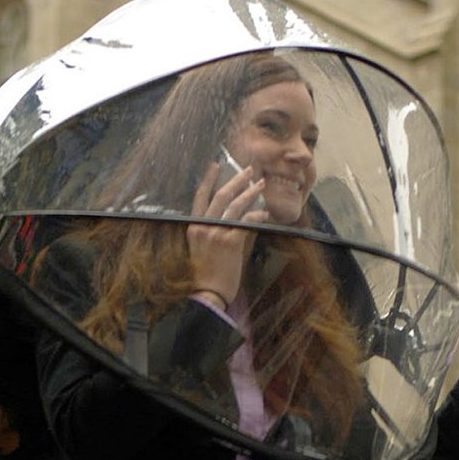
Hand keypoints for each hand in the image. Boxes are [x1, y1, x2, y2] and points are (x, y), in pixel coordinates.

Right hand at [187, 163, 267, 306]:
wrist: (207, 294)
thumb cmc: (205, 275)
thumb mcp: (202, 249)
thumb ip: (213, 232)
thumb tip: (234, 217)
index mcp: (193, 227)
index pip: (199, 197)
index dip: (208, 179)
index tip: (216, 165)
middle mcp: (203, 227)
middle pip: (220, 195)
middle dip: (236, 180)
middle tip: (248, 170)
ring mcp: (217, 233)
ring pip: (235, 205)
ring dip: (250, 192)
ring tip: (260, 184)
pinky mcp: (230, 242)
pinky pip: (246, 222)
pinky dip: (256, 215)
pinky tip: (265, 212)